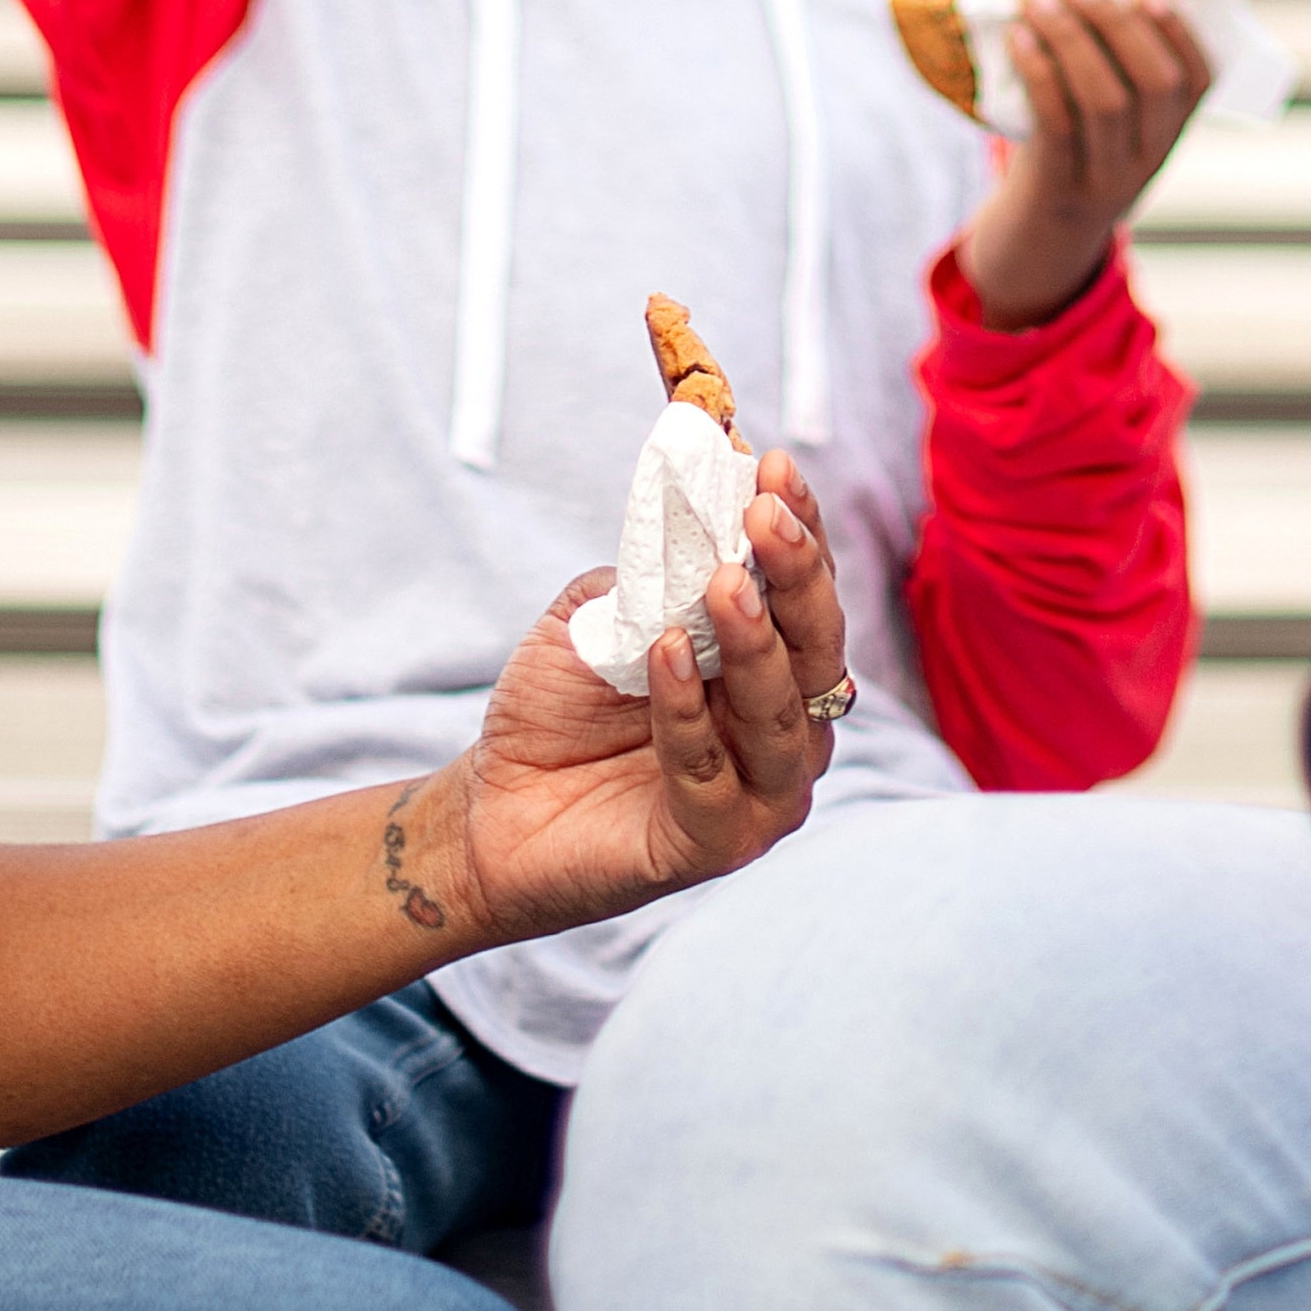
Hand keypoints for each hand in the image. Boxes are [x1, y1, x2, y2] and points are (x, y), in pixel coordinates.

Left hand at [426, 454, 851, 941]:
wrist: (493, 808)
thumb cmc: (558, 709)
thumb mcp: (601, 617)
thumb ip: (651, 571)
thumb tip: (693, 501)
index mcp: (769, 668)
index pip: (805, 593)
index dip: (800, 528)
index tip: (772, 465)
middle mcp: (785, 729)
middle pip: (818, 650)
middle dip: (797, 576)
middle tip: (765, 515)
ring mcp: (760, 794)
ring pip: (783, 717)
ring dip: (755, 645)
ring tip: (726, 584)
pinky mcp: (715, 845)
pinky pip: (712, 779)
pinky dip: (688, 714)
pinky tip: (664, 656)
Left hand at [953, 0, 1218, 327]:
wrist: (1037, 242)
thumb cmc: (1069, 153)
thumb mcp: (1103, 121)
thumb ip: (1106, 62)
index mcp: (1170, 135)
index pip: (1198, 81)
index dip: (1178, 32)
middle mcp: (1149, 159)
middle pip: (1152, 83)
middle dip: (1117, 24)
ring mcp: (1107, 177)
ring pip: (1104, 99)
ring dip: (1072, 38)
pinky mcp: (1060, 187)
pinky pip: (1056, 122)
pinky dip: (1039, 71)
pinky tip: (1018, 37)